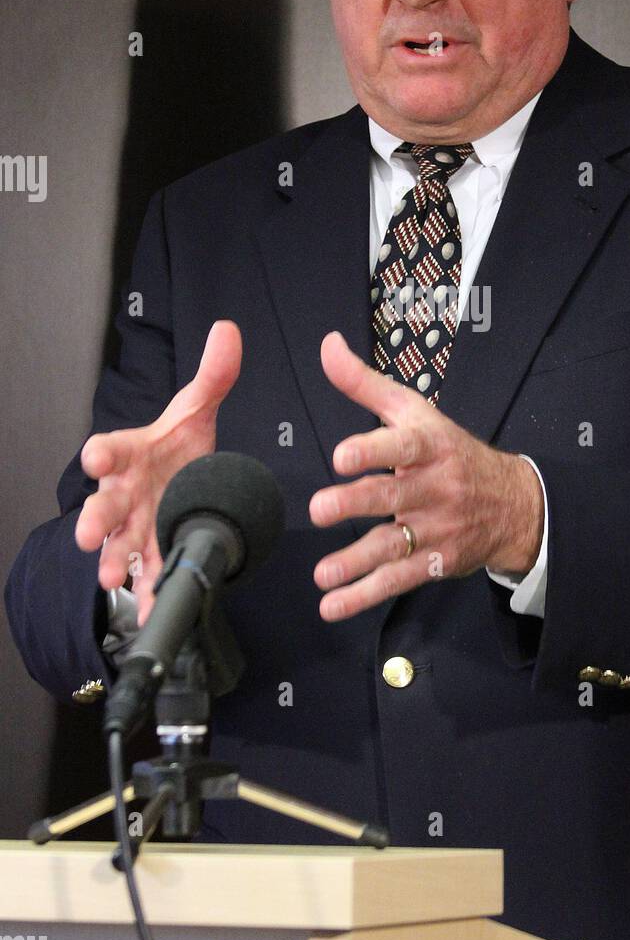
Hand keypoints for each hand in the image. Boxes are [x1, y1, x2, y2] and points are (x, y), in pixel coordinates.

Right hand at [75, 320, 242, 625]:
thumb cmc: (174, 446)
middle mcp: (124, 492)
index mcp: (130, 453)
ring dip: (113, 561)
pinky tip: (150, 606)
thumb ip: (213, 375)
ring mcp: (135, 526)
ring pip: (117, 545)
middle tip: (89, 534)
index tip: (96, 457)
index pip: (110, 448)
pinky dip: (146, 590)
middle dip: (96, 520)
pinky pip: (145, 572)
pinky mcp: (150, 551)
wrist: (182, 479)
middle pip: (104, 505)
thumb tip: (229, 332)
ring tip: (112, 578)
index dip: (102, 453)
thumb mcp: (196, 409)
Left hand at [310, 331, 544, 620]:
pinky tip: (334, 605)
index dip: (373, 449)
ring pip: (392, 546)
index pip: (402, 445)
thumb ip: (364, 382)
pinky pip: (398, 580)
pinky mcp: (435, 562)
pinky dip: (365, 595)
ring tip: (322, 575)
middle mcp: (432, 488)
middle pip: (391, 497)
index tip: (342, 455)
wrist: (513, 503)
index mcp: (428, 447)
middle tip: (319, 510)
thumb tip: (326, 345)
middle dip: (354, 504)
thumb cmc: (450, 450)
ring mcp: (435, 529)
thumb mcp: (414, 411)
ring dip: (355, 562)